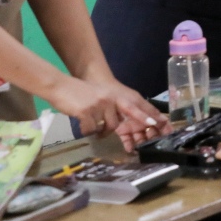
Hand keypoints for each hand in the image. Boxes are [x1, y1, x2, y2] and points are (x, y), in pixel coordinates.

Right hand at [49, 77, 168, 150]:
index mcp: (115, 96)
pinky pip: (90, 129)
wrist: (61, 86)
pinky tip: (81, 122)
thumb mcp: (102, 98)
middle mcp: (110, 99)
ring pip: (104, 128)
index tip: (158, 123)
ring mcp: (99, 105)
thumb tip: (120, 124)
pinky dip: (85, 130)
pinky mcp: (86, 111)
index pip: (135, 107)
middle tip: (115, 134)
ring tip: (89, 121)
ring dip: (97, 130)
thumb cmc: (82, 94)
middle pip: (118, 123)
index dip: (147, 115)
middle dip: (114, 129)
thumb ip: (112, 108)